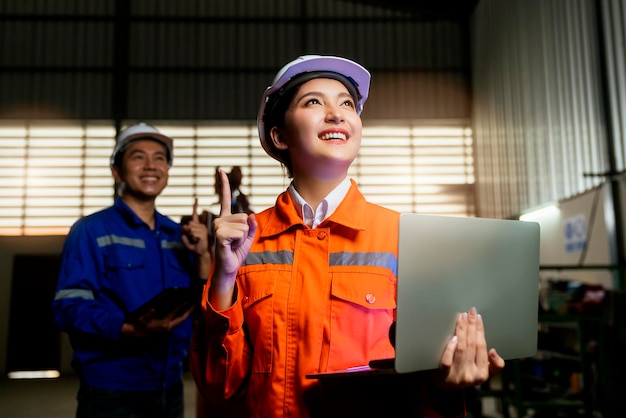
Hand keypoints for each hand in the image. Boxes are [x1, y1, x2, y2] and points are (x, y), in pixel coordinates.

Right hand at [121, 303, 193, 337]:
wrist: (136, 333)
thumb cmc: (140, 324)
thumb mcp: (143, 318)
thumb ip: (148, 314)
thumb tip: (153, 308)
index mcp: (163, 323)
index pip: (174, 313)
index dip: (180, 306)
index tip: (186, 300)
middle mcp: (168, 327)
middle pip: (181, 319)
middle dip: (188, 311)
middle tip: (194, 304)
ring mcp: (168, 329)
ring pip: (180, 321)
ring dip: (186, 314)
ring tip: (190, 307)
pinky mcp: (166, 329)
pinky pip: (176, 322)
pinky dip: (181, 317)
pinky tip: (183, 312)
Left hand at [181, 198, 209, 256]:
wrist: (201, 254)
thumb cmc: (195, 247)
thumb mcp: (187, 239)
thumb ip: (184, 233)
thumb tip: (184, 227)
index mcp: (198, 226)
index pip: (196, 214)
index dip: (195, 206)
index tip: (196, 199)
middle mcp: (202, 226)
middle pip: (190, 223)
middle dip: (187, 230)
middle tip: (191, 237)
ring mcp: (203, 230)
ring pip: (191, 228)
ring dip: (190, 235)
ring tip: (195, 240)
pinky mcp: (204, 234)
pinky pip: (193, 233)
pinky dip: (192, 237)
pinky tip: (196, 240)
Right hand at [210, 169, 256, 309]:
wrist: (229, 267)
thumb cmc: (236, 251)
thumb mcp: (248, 236)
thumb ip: (251, 225)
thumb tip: (250, 215)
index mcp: (225, 218)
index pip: (225, 198)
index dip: (224, 184)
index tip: (221, 170)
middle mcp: (219, 219)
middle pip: (244, 217)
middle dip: (245, 231)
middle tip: (236, 241)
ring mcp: (217, 226)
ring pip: (243, 225)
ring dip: (243, 237)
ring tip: (233, 244)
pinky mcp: (219, 235)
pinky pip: (240, 233)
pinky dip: (240, 241)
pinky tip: (230, 246)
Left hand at [434, 307, 504, 389]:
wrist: (444, 387)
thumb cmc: (465, 374)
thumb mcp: (483, 373)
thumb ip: (494, 365)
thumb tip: (494, 352)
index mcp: (482, 374)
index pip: (482, 347)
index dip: (480, 330)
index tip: (478, 316)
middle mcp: (470, 375)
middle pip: (472, 345)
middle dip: (472, 326)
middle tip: (470, 312)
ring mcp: (456, 376)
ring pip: (461, 350)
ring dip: (462, 331)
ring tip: (462, 318)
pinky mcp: (443, 375)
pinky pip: (447, 361)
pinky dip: (450, 348)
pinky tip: (453, 337)